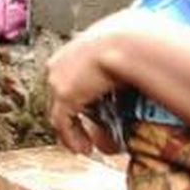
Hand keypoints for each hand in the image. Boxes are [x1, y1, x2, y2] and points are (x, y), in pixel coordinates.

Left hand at [46, 10, 135, 153]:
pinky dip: (71, 138)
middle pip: (56, 98)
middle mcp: (58, 65)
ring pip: (57, 113)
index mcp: (70, 51)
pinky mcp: (64, 94)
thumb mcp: (122, 49)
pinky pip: (62, 123)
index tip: (87, 112)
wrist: (129, 41)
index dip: (74, 99)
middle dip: (69, 118)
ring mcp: (57, 80)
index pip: (64, 79)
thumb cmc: (133, 41)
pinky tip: (83, 149)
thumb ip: (120, 60)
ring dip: (70, 133)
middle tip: (82, 133)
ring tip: (84, 147)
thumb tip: (132, 69)